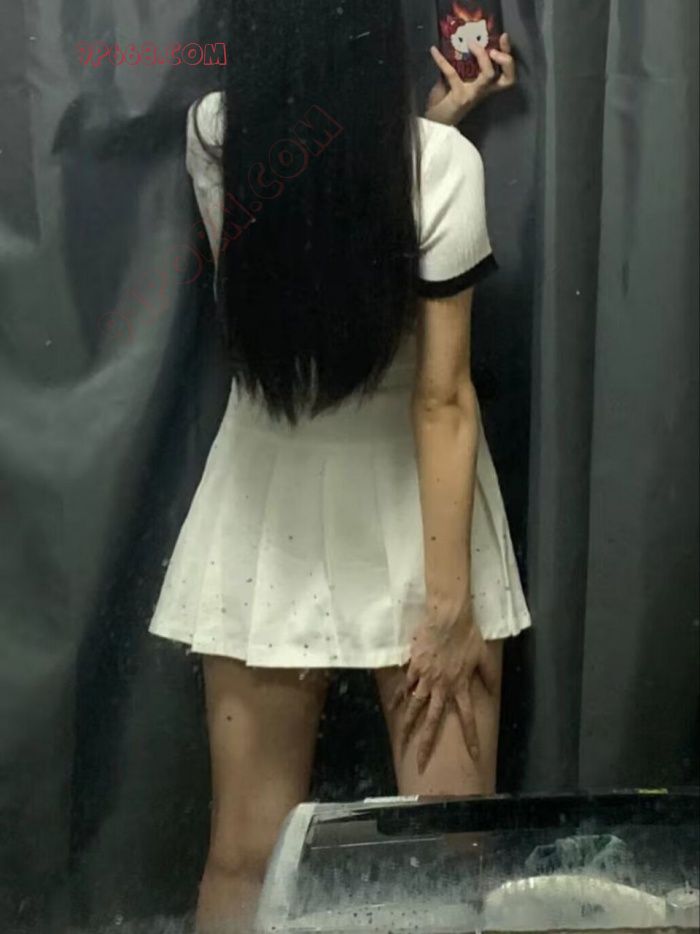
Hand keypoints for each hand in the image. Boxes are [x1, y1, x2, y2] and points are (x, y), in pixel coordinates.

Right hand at [391, 602, 497, 772]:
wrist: (448, 617)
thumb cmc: (468, 635)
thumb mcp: (484, 656)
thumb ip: (489, 676)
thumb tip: (494, 692)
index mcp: (461, 687)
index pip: (468, 719)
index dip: (471, 739)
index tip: (474, 757)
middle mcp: (442, 688)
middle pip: (432, 722)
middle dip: (425, 744)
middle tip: (419, 763)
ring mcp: (426, 678)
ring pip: (415, 708)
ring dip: (407, 726)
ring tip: (401, 742)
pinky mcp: (414, 667)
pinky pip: (406, 686)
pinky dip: (400, 697)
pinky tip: (394, 707)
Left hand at [425, 33, 516, 125]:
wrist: (435, 123)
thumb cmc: (445, 102)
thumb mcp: (455, 80)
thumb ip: (460, 65)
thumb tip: (456, 42)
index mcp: (486, 87)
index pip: (507, 74)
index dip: (508, 55)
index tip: (503, 37)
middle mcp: (483, 91)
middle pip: (508, 78)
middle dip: (506, 59)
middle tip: (494, 48)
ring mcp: (473, 95)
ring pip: (489, 76)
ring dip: (483, 57)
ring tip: (471, 44)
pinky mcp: (459, 97)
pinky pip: (452, 74)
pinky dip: (441, 60)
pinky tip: (433, 50)